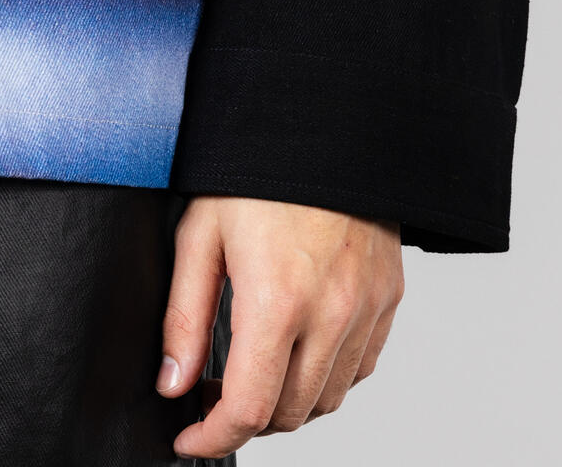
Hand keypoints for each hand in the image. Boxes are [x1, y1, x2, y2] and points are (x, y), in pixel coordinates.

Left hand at [157, 196, 403, 457]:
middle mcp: (331, 313)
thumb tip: (173, 380)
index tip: (189, 438)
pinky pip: (361, 366)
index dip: (213, 436)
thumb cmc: (255, 173)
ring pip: (330, 398)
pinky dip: (328, 377)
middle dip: (246, 420)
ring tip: (253, 377)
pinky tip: (299, 352)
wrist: (323, 125)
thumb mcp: (200, 234)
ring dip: (288, 404)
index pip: (250, 408)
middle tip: (213, 397)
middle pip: (291, 413)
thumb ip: (185, 316)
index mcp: (277, 300)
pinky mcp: (389, 296)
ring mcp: (367, 308)